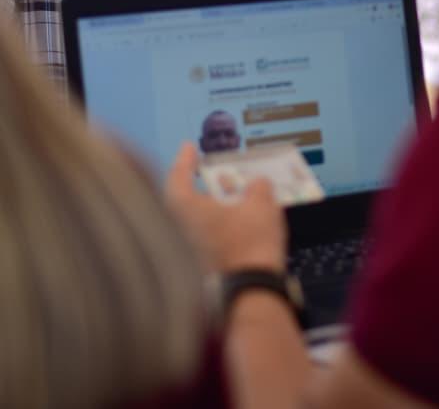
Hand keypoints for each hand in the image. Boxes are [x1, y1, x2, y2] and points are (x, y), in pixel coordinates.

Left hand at [167, 142, 287, 272]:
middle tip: (211, 174)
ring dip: (208, 210)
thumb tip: (258, 185)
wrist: (249, 292)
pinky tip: (232, 228)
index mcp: (184, 207)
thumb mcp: (261, 205)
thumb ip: (258, 189)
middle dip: (198, 186)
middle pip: (182, 200)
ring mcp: (184, 249)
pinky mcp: (196, 267)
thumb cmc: (250, 244)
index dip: (185, 159)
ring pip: (192, 222)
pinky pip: (201, 239)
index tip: (189, 147)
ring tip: (230, 201)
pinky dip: (213, 229)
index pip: (178, 175)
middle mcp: (177, 227)